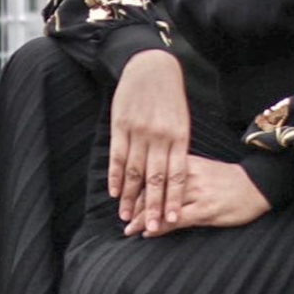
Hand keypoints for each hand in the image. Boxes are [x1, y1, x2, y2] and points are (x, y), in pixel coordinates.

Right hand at [109, 50, 189, 232]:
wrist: (150, 66)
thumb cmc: (168, 95)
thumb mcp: (181, 119)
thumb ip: (177, 145)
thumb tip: (175, 173)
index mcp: (179, 137)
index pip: (177, 174)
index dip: (173, 198)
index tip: (172, 220)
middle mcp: (159, 137)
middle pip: (156, 178)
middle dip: (153, 205)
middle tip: (149, 228)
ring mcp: (139, 132)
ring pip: (134, 170)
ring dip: (130, 196)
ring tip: (125, 216)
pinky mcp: (121, 126)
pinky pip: (117, 155)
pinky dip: (114, 175)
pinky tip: (113, 191)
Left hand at [123, 156, 270, 236]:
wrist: (258, 184)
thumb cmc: (226, 179)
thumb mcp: (200, 169)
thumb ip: (178, 174)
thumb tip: (153, 184)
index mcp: (184, 162)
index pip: (152, 173)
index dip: (135, 188)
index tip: (125, 198)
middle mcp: (188, 175)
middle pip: (153, 190)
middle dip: (135, 205)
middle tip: (122, 216)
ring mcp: (197, 193)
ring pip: (162, 206)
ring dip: (143, 219)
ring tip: (129, 229)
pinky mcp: (207, 210)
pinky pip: (177, 219)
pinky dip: (161, 227)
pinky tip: (150, 233)